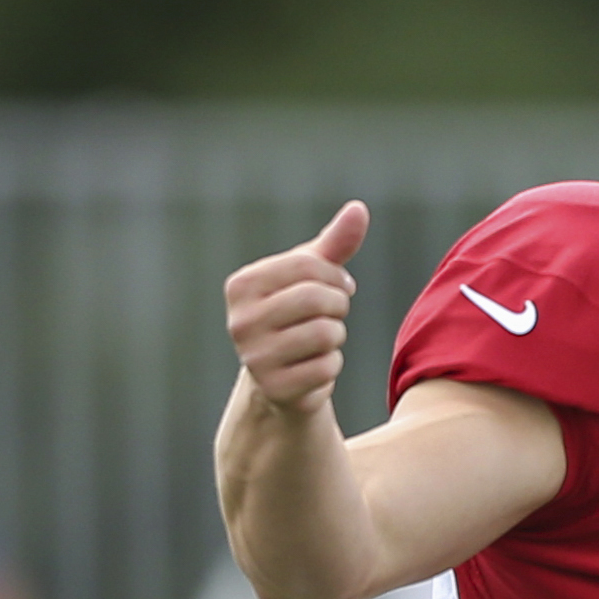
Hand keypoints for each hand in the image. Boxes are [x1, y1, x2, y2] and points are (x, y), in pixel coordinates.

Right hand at [225, 203, 368, 416]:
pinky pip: (327, 368)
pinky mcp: (275, 390)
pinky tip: (314, 367)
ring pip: (326, 334)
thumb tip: (359, 209)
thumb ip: (335, 242)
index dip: (334, 276)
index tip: (338, 286)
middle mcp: (239, 322)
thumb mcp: (312, 275)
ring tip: (320, 341)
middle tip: (332, 314)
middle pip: (316, 299)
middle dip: (337, 306)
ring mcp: (254, 358)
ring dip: (336, 337)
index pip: (307, 265)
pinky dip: (331, 367)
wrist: (279, 375)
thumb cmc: (296, 313)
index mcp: (241, 285)